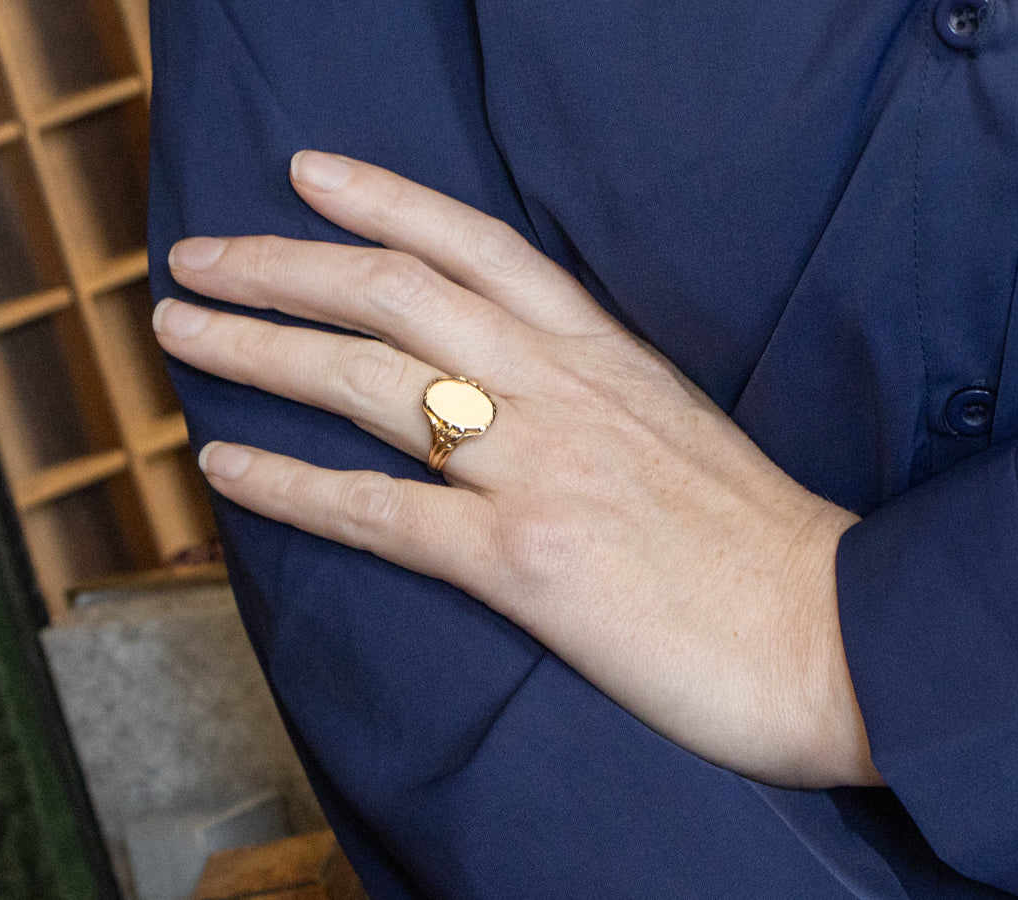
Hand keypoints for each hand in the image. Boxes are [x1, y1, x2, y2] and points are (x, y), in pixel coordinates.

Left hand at [154, 151, 879, 787]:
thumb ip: (599, 394)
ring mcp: (542, 472)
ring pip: (371, 384)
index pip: (478, 246)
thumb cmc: (765, 543)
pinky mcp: (526, 563)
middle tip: (199, 258)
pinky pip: (381, 513)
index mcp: (607, 357)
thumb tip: (518, 390)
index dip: (384, 200)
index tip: (309, 175)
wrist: (834, 633)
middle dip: (283, 266)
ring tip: (183, 332)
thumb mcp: (681, 428)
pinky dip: (291, 487)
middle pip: (397, 297)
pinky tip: (226, 468)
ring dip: (260, 351)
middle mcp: (565, 392)